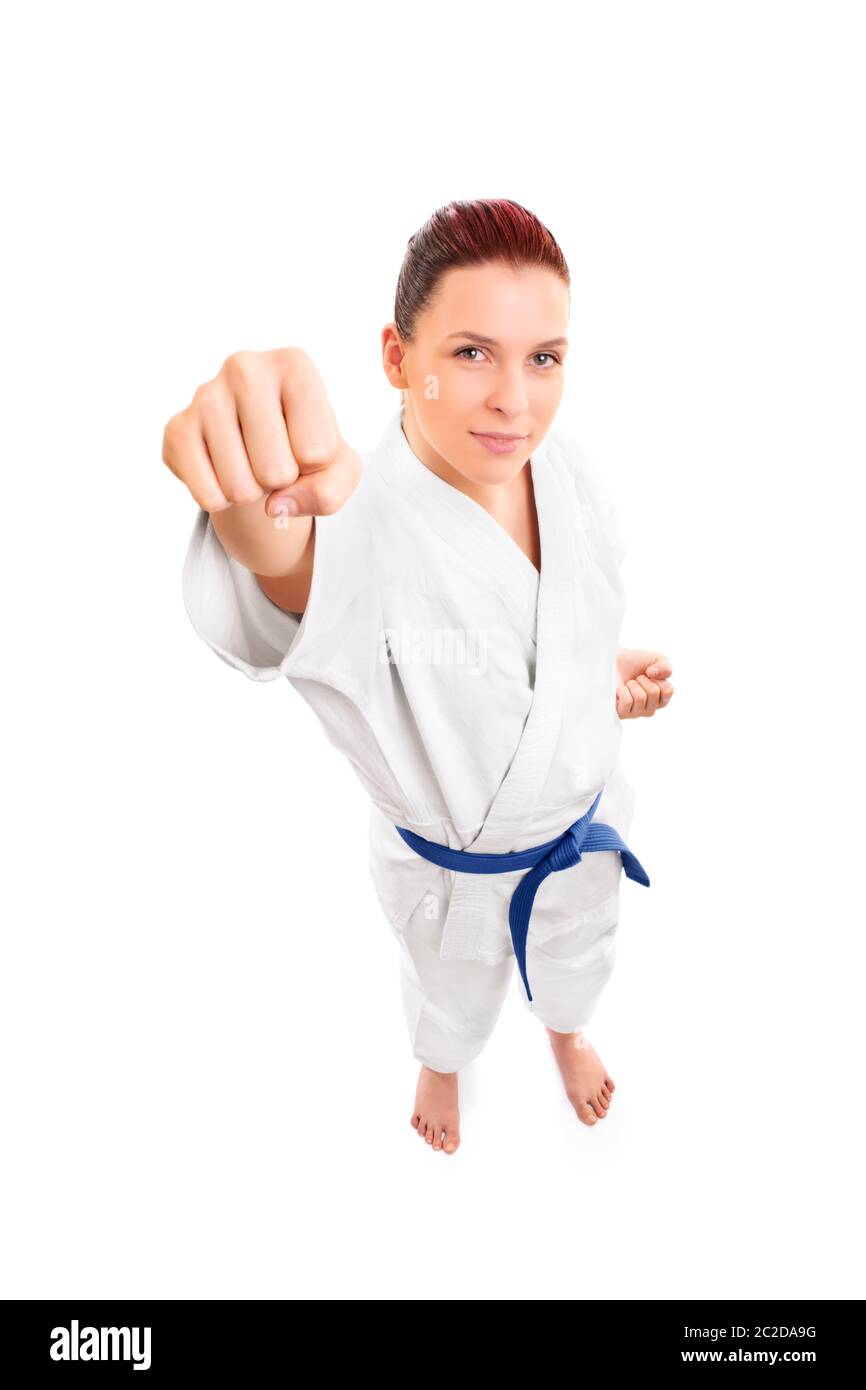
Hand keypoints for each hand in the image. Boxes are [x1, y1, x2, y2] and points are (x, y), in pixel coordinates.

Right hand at [161, 347, 361, 517]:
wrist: (259, 443)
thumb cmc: (306, 446)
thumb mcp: (339, 467)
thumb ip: (330, 491)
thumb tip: (273, 506)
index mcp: (294, 365)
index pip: (317, 452)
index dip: (317, 466)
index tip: (305, 442)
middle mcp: (245, 368)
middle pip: (276, 472)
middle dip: (282, 482)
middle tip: (275, 457)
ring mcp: (205, 396)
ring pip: (240, 488)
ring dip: (252, 492)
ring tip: (250, 461)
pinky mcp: (177, 429)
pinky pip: (209, 497)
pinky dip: (223, 500)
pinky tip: (223, 468)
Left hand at [615, 649, 674, 718]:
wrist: (614, 661)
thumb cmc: (635, 663)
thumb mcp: (658, 659)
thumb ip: (666, 667)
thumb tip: (654, 675)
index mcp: (661, 699)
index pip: (668, 690)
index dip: (658, 677)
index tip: (650, 674)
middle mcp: (649, 709)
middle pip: (654, 692)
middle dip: (643, 679)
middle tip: (637, 678)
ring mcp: (635, 713)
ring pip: (640, 698)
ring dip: (633, 684)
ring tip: (629, 684)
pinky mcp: (620, 713)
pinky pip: (627, 702)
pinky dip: (623, 690)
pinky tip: (621, 690)